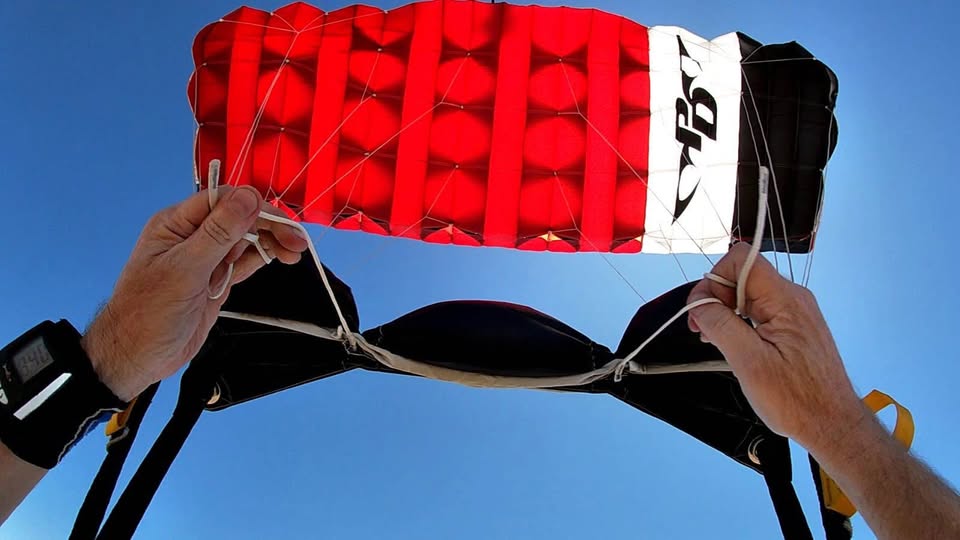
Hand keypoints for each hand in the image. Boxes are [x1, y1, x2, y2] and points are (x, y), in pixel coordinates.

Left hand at [81, 187, 307, 400]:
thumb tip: (248, 198)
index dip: (255, 207)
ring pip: (246, 240)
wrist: (136, 357)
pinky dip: (263, 259)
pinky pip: (244, 262)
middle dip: (269, 226)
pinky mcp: (215, 280)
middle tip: (297, 242)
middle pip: (239, 219)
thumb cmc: (147, 313)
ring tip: (294, 253)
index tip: (280, 223)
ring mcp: (205, 259)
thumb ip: (218, 233)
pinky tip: (280, 258)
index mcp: (177, 224)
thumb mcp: (185, 269)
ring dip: (271, 242)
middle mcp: (192, 236)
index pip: (223, 200)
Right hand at [686, 243, 867, 455]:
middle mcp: (793, 299)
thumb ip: (721, 325)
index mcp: (785, 300)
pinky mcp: (794, 327)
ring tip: (715, 342)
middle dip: (715, 298)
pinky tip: (734, 346)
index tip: (702, 311)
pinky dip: (740, 322)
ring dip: (725, 312)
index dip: (714, 279)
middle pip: (742, 276)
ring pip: (748, 294)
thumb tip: (699, 303)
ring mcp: (795, 312)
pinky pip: (759, 311)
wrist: (832, 424)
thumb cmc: (796, 400)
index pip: (742, 259)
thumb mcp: (749, 362)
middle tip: (702, 332)